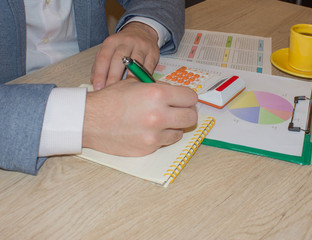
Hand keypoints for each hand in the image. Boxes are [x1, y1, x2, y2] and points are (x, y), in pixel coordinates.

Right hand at [82, 79, 197, 156]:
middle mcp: (159, 115)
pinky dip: (161, 137)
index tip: (184, 99)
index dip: (188, 97)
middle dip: (187, 112)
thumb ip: (159, 88)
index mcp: (157, 94)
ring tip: (160, 121)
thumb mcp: (135, 84)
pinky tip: (149, 130)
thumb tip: (175, 94)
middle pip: (191, 117)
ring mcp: (154, 135)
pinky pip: (165, 142)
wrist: (89, 121)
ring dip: (174, 126)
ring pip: (180, 132)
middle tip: (178, 111)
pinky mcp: (148, 149)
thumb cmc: (109, 100)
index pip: (191, 97)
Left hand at [91, 22, 159, 89]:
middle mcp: (126, 42)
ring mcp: (141, 46)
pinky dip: (143, 78)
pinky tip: (139, 86)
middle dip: (113, 77)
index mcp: (112, 41)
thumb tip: (94, 82)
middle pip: (119, 60)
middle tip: (110, 91)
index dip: (100, 74)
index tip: (98, 87)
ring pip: (135, 64)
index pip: (104, 58)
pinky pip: (148, 67)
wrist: (142, 32)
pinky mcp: (153, 53)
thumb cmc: (122, 45)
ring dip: (129, 78)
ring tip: (125, 90)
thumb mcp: (109, 50)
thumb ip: (100, 64)